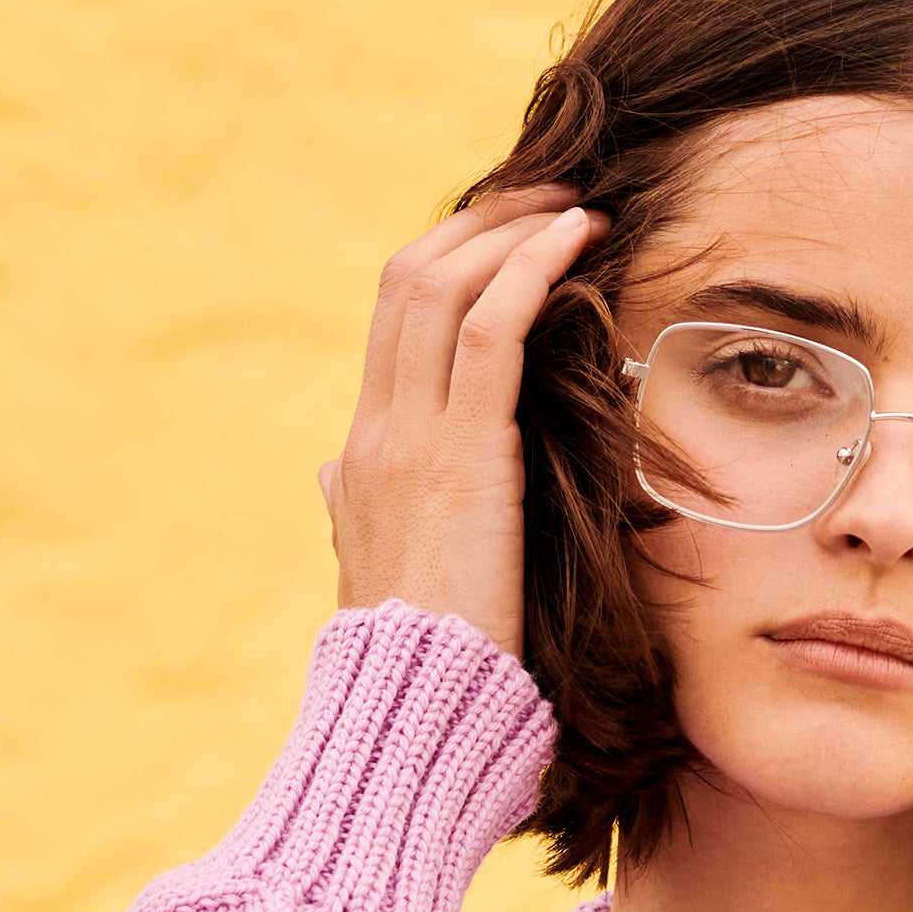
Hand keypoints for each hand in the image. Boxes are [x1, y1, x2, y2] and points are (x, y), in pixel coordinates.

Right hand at [318, 191, 604, 663]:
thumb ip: (358, 514)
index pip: (394, 320)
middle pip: (409, 279)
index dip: (450, 260)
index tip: (511, 236)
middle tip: (549, 194)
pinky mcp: (461, 454)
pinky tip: (575, 239)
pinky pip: (488, 329)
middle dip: (481, 222)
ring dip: (512, 230)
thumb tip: (336, 480)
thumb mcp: (374, 577)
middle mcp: (375, 431)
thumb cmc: (422, 667)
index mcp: (362, 455)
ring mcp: (408, 438)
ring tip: (575, 205)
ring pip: (441, 285)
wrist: (411, 717)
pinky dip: (529, 268)